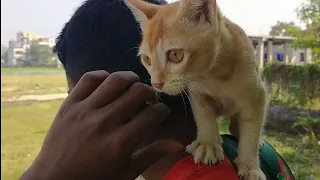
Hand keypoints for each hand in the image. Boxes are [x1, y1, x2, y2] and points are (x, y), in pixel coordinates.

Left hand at [20, 70, 182, 179]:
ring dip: (130, 79)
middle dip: (149, 93)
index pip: (152, 115)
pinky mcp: (69, 104)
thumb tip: (178, 143)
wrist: (54, 179)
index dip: (162, 110)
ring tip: (134, 84)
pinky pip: (88, 79)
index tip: (161, 112)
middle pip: (137, 92)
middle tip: (149, 99)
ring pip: (115, 80)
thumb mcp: (126, 172)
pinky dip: (102, 75)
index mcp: (120, 143)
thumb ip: (152, 154)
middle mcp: (104, 122)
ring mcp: (85, 110)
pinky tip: (109, 81)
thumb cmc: (95, 178)